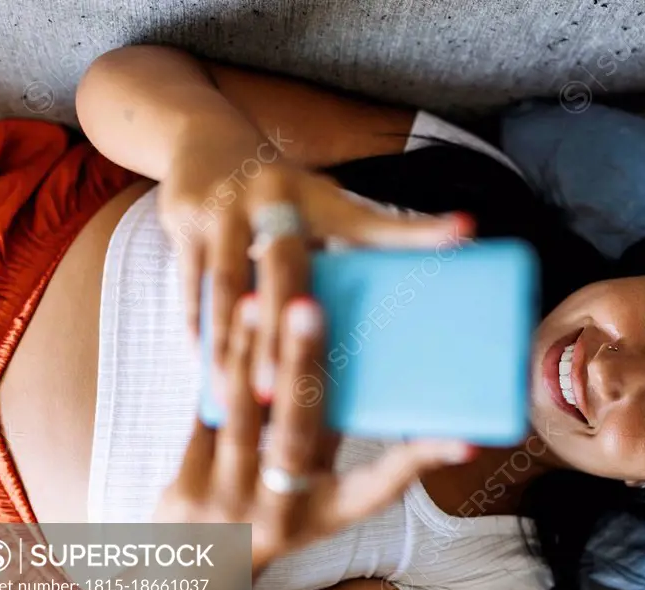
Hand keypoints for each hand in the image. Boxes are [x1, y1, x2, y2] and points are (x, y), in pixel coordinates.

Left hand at [154, 294, 473, 571]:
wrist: (196, 572)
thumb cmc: (279, 515)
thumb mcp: (322, 495)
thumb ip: (340, 439)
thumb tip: (380, 373)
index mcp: (327, 512)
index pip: (380, 488)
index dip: (419, 461)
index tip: (462, 436)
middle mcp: (281, 510)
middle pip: (296, 432)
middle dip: (302, 365)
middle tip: (308, 305)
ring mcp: (228, 499)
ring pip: (239, 415)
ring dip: (248, 352)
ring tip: (259, 296)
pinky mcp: (185, 480)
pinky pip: (203, 413)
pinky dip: (215, 364)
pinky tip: (223, 317)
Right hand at [156, 135, 469, 399]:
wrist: (202, 138)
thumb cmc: (279, 188)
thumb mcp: (320, 202)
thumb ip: (359, 241)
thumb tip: (424, 280)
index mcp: (315, 195)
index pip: (370, 221)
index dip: (415, 230)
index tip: (462, 233)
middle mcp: (269, 197)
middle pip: (283, 268)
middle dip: (284, 326)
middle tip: (289, 384)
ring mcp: (220, 210)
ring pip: (227, 288)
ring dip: (234, 343)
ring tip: (243, 395)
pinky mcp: (182, 225)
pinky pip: (190, 289)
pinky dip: (200, 331)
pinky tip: (208, 373)